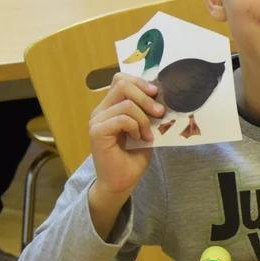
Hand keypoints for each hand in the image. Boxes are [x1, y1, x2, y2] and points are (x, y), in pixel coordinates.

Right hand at [88, 73, 164, 197]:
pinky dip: (135, 126)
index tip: (157, 93)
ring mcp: (97, 120)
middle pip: (122, 84)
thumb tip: (162, 95)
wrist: (122, 181)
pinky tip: (138, 138)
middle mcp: (101, 110)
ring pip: (126, 104)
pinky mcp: (97, 132)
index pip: (121, 79)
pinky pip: (122, 118)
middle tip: (159, 113)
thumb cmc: (134, 155)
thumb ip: (148, 110)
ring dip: (144, 118)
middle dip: (146, 97)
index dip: (140, 82)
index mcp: (111, 106)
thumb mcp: (146, 127)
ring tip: (148, 134)